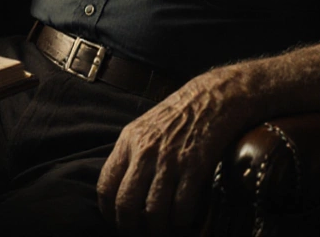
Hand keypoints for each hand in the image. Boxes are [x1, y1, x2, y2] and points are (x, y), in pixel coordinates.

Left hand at [96, 70, 253, 234]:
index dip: (108, 211)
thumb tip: (120, 188)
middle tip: (138, 234)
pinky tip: (183, 222)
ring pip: (153, 210)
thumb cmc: (178, 115)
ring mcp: (170, 160)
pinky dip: (181, 221)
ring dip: (157, 229)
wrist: (213, 97)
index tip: (115, 222)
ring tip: (161, 232)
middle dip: (130, 227)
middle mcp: (145, 152)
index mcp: (128, 142)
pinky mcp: (195, 166)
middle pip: (126, 203)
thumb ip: (130, 155)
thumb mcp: (143, 128)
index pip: (106, 185)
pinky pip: (182, 206)